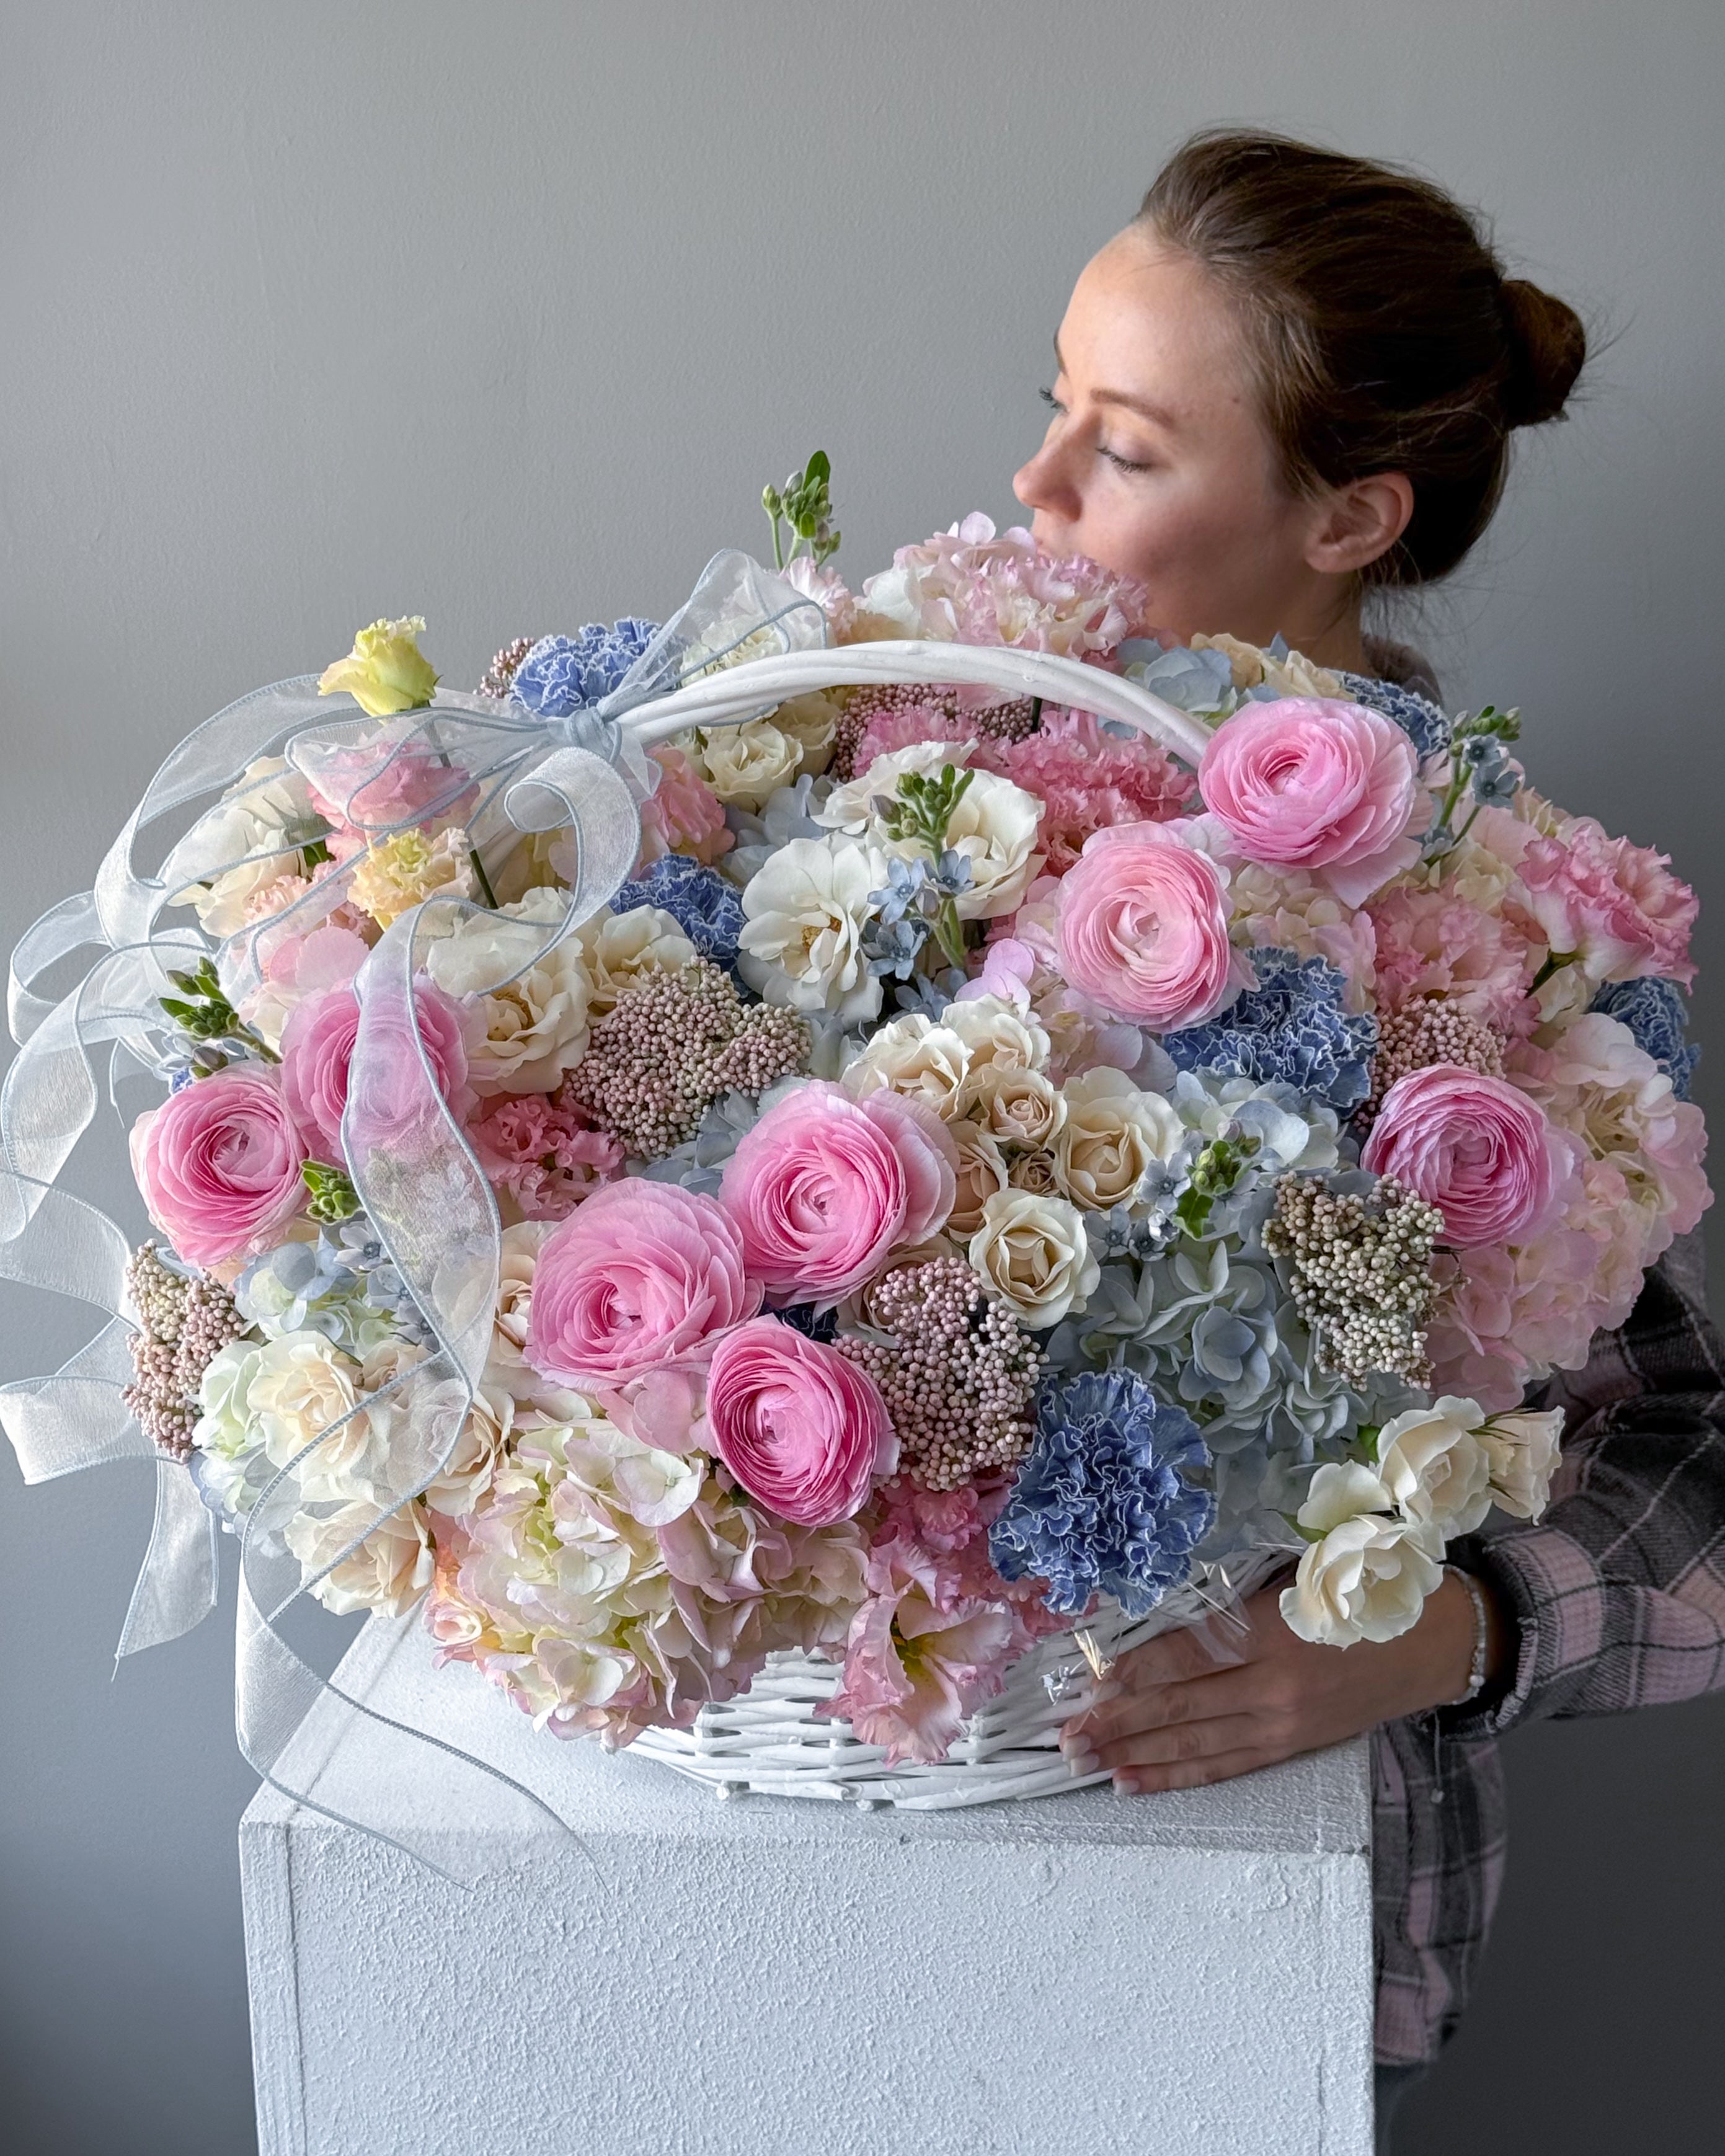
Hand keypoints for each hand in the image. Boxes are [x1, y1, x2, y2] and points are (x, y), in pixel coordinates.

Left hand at [1058, 1569, 1503, 1794]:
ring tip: (1082, 1761)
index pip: (1191, 1653)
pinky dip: (1176, 1775)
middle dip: (1118, 1722)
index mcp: (1277, 1632)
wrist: (1440, 1642)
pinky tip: (1134, 1781)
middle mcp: (1276, 1687)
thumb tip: (1167, 1594)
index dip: (1138, 1668)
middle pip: (1182, 1706)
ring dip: (1134, 1753)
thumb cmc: (1371, 1589)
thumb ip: (1241, 1587)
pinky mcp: (1292, 1746)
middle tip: (1065, 1735)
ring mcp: (1284, 1724)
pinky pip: (1223, 1765)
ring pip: (1194, 1744)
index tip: (1090, 1679)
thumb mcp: (1308, 1571)